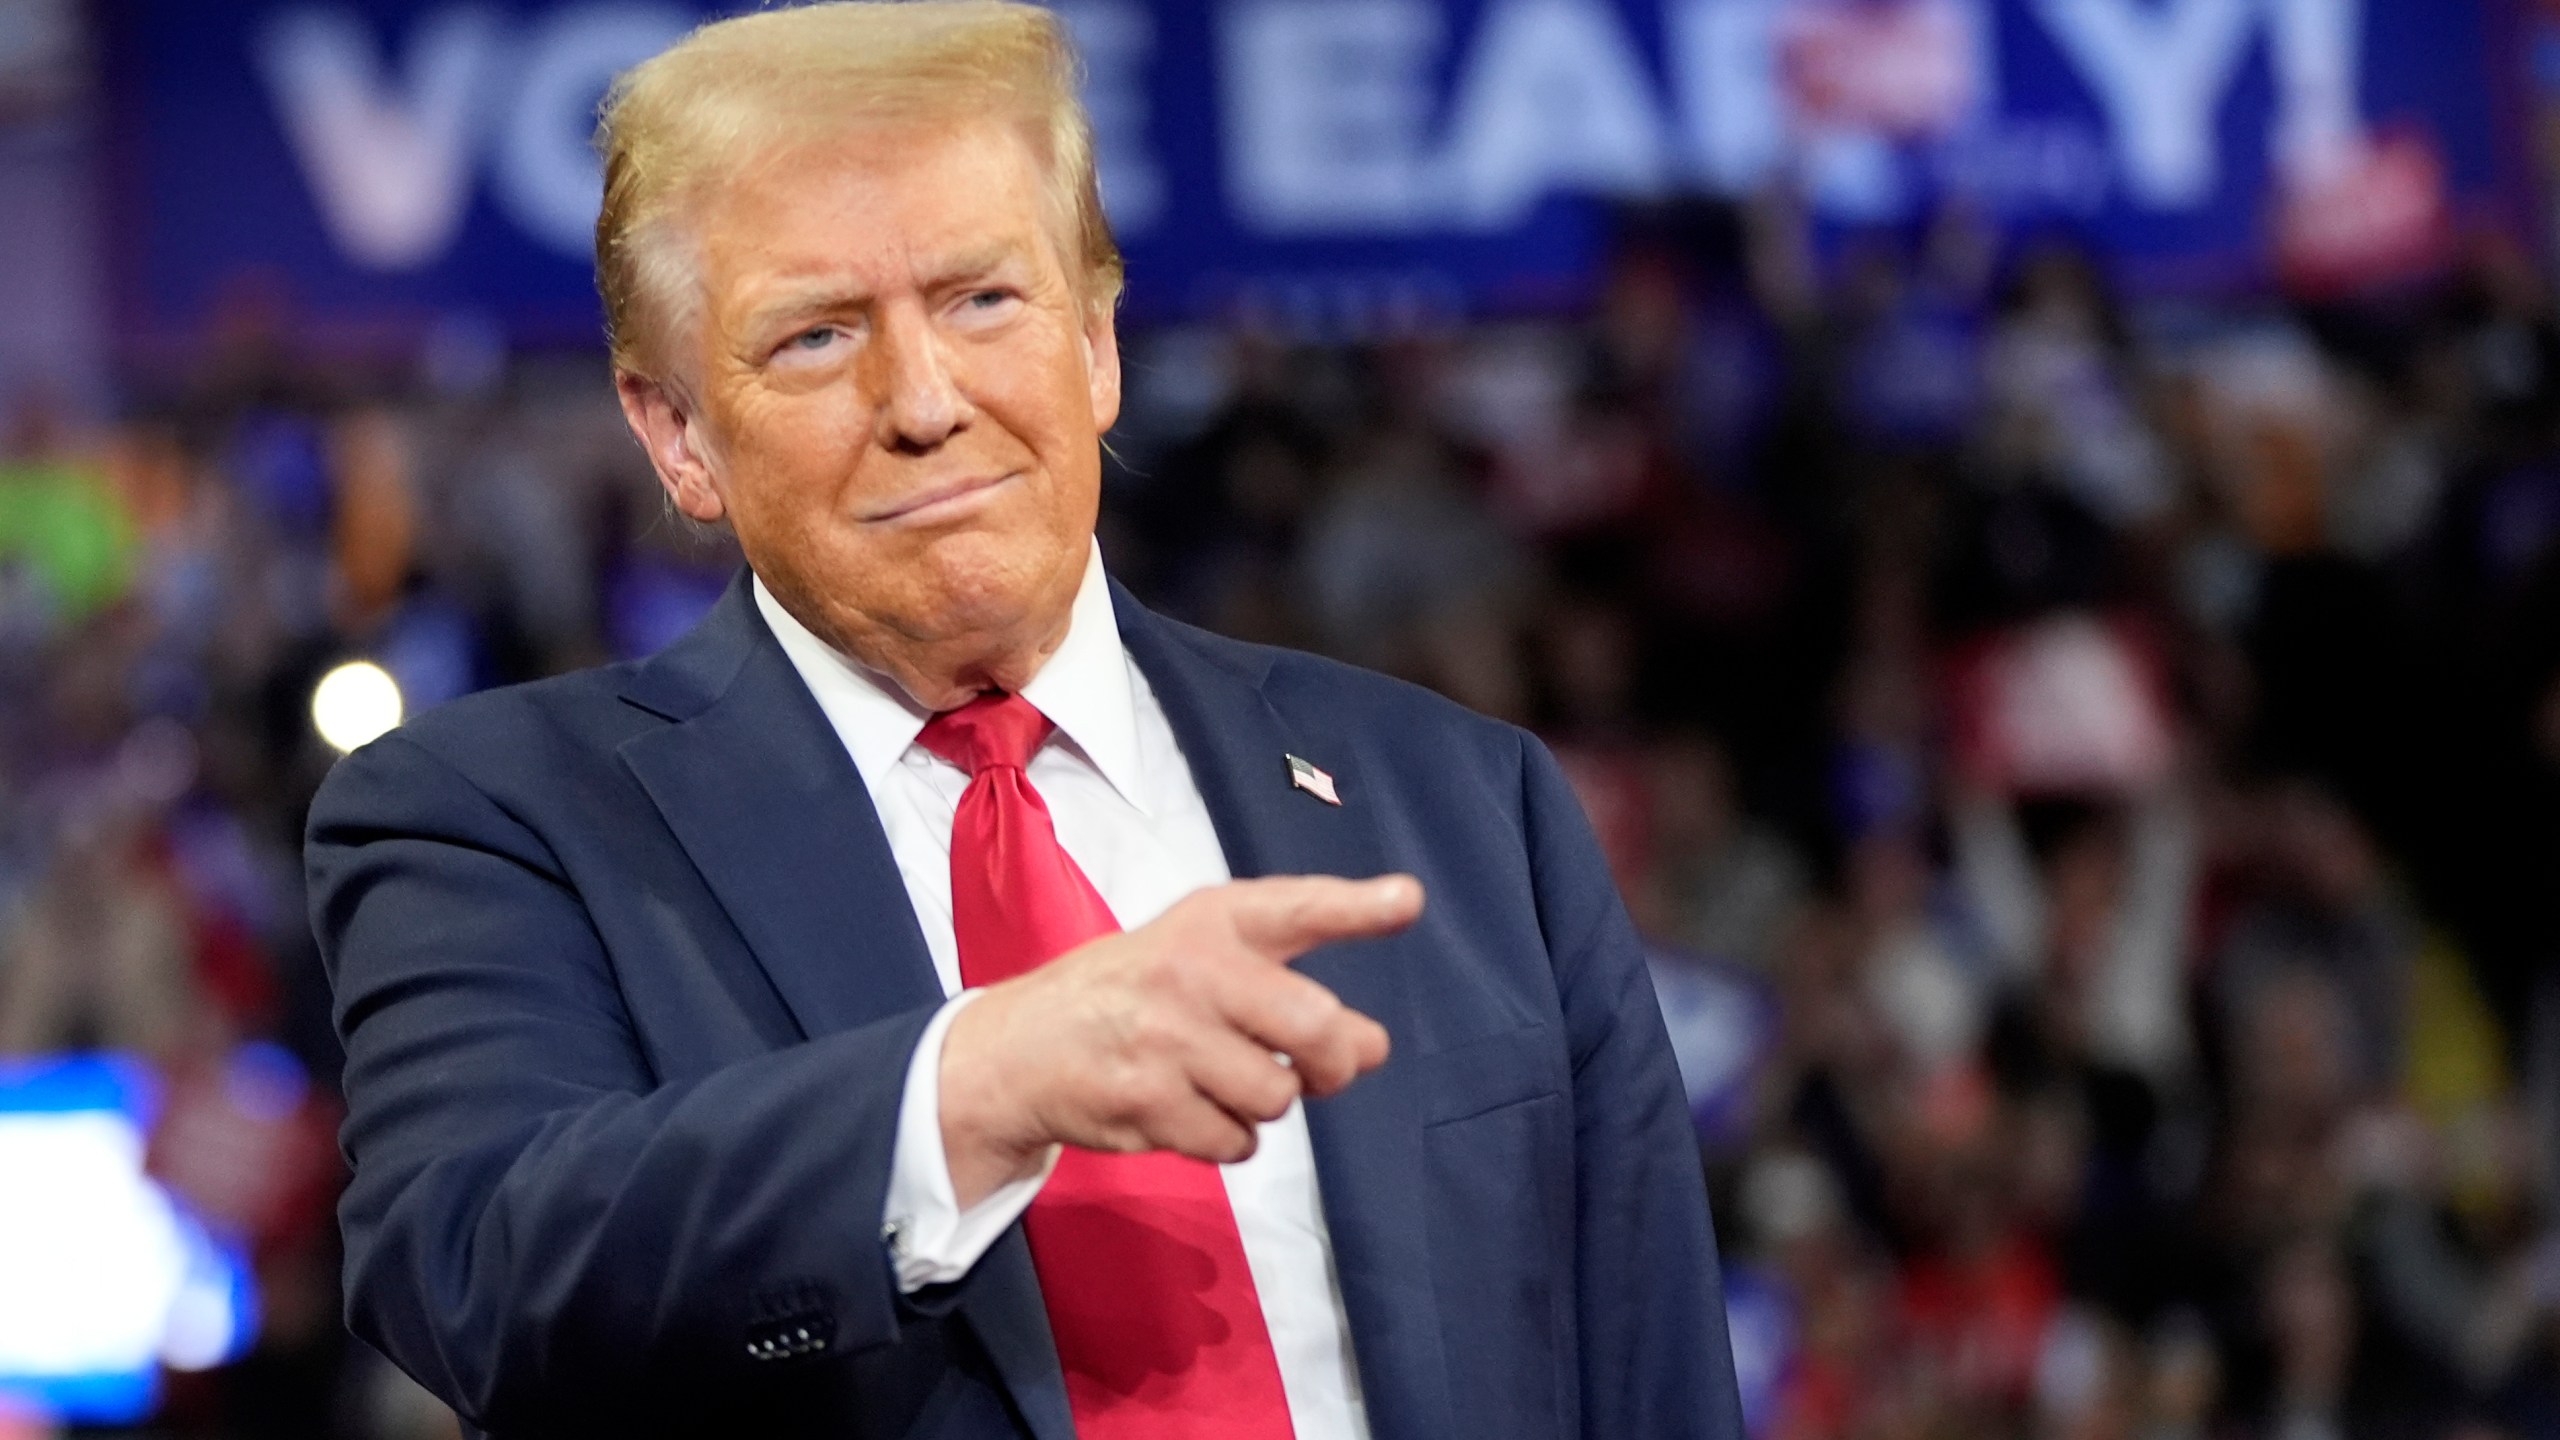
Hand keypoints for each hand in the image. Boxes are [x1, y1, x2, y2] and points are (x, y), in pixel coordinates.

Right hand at [938, 874, 1421, 1206]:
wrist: (1024, 1044)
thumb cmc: (1138, 992)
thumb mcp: (1200, 951)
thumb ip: (1288, 983)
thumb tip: (1373, 1047)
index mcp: (1213, 920)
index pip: (1295, 908)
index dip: (1356, 907)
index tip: (1407, 902)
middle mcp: (1191, 970)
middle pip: (1315, 1029)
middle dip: (1335, 1063)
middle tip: (1322, 1071)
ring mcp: (1166, 1039)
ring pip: (1276, 1098)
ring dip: (1264, 1104)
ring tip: (1220, 1080)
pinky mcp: (1146, 1102)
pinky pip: (1234, 1142)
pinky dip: (1227, 1140)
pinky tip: (1190, 1109)